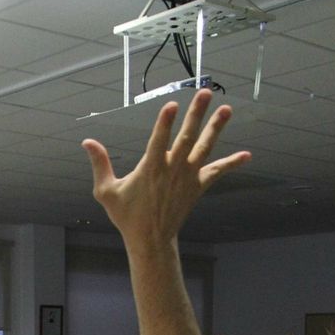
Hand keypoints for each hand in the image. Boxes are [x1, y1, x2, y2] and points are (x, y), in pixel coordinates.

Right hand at [82, 89, 249, 250]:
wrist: (151, 240)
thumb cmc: (127, 216)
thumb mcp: (106, 192)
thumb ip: (100, 164)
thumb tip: (87, 142)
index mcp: (151, 169)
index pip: (159, 140)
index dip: (165, 122)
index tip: (172, 104)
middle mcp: (173, 170)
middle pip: (187, 137)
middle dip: (196, 114)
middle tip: (205, 93)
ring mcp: (188, 178)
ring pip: (205, 148)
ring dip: (216, 128)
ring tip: (226, 109)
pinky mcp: (197, 187)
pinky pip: (217, 172)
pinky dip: (231, 163)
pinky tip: (246, 155)